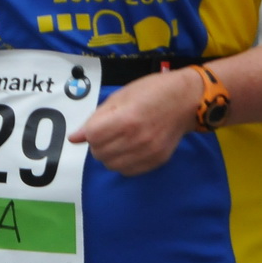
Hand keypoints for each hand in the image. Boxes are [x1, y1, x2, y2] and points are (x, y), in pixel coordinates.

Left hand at [71, 69, 198, 176]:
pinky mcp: (156, 161)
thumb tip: (74, 138)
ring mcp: (148, 153)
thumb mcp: (120, 96)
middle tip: (109, 131)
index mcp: (126, 119)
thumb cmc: (153, 91)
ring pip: (111, 165)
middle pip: (99, 153)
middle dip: (98, 143)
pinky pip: (128, 171)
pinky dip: (122, 162)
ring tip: (119, 140)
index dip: (91, 130)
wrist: (187, 100)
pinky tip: (129, 149)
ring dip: (109, 154)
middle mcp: (137, 140)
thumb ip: (96, 118)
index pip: (92, 137)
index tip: (101, 123)